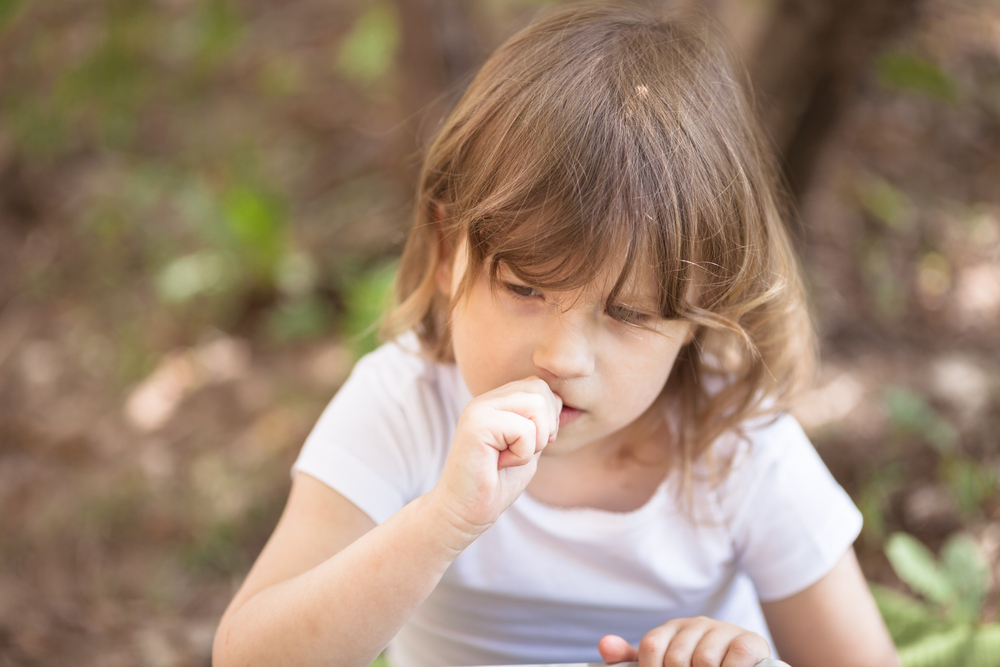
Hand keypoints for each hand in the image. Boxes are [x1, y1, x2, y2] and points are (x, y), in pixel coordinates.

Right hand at [432, 376, 560, 534]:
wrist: (466, 511)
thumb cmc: (497, 483)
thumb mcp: (528, 446)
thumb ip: (541, 422)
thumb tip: (567, 407)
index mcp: (497, 401)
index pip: (540, 386)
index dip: (549, 417)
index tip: (529, 445)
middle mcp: (486, 399)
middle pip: (540, 389)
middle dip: (545, 427)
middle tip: (520, 452)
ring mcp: (479, 409)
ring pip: (536, 403)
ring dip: (533, 440)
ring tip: (509, 457)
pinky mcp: (477, 425)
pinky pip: (524, 429)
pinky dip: (521, 455)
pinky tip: (499, 464)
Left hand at [599, 617, 770, 666]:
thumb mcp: (666, 666)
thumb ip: (633, 660)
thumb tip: (605, 646)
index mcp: (672, 630)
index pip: (650, 647)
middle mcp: (696, 624)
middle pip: (676, 658)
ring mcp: (723, 630)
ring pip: (703, 661)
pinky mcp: (749, 640)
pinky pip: (734, 659)